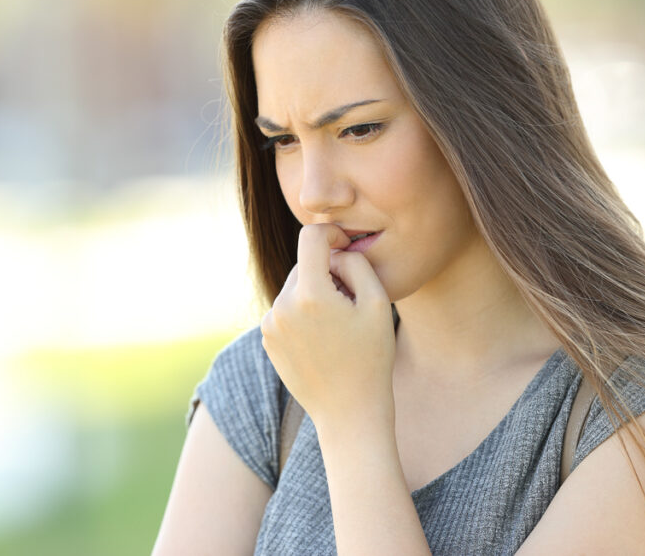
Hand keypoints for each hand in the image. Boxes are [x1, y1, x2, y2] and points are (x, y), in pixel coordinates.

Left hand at [260, 224, 396, 429]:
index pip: (311, 238)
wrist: (349, 412)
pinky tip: (324, 339)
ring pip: (295, 287)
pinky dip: (304, 313)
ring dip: (316, 293)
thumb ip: (355, 263)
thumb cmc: (371, 357)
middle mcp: (281, 307)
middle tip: (352, 301)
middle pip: (305, 265)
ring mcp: (270, 325)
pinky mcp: (267, 339)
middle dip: (328, 272)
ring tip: (339, 325)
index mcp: (309, 295)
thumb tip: (333, 252)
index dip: (331, 233)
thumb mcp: (377, 302)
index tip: (346, 243)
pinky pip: (286, 309)